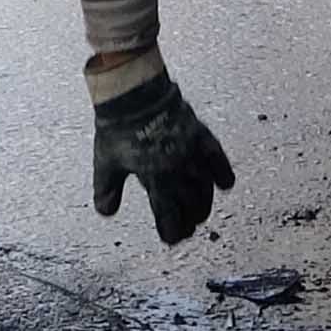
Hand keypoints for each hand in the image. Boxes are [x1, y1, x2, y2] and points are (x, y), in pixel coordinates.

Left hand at [91, 76, 235, 244]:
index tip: (171, 239)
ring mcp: (190, 151)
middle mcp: (175, 167)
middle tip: (188, 229)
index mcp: (154, 176)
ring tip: (202, 215)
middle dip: (189, 221)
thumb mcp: (105, 162)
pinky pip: (217, 157)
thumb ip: (107, 190)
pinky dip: (222, 172)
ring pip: (205, 186)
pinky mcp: (199, 134)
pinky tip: (226, 184)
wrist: (133, 92)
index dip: (171, 230)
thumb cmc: (118, 126)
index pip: (167, 213)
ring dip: (205, 204)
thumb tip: (106, 212)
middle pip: (190, 204)